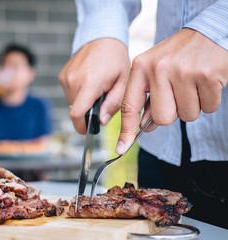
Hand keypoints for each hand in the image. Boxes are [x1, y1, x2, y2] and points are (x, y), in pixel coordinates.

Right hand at [58, 38, 129, 133]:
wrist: (101, 37)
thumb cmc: (115, 59)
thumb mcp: (123, 82)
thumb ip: (113, 104)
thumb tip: (101, 121)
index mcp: (90, 83)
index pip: (77, 113)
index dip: (81, 127)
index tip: (88, 130)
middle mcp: (73, 80)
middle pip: (77, 109)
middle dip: (88, 110)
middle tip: (102, 99)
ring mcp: (66, 77)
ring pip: (72, 102)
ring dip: (83, 101)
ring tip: (96, 87)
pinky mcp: (62, 76)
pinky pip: (69, 93)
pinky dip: (79, 93)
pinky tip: (89, 81)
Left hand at [116, 28, 227, 154]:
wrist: (210, 32)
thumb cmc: (179, 55)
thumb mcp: (155, 70)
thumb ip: (147, 97)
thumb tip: (145, 127)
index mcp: (140, 67)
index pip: (129, 106)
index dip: (126, 131)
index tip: (121, 149)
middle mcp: (158, 69)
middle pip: (162, 118)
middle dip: (173, 113)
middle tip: (179, 93)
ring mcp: (182, 72)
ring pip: (186, 116)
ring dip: (193, 106)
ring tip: (193, 84)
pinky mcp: (206, 75)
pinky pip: (208, 108)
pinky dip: (209, 100)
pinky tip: (206, 82)